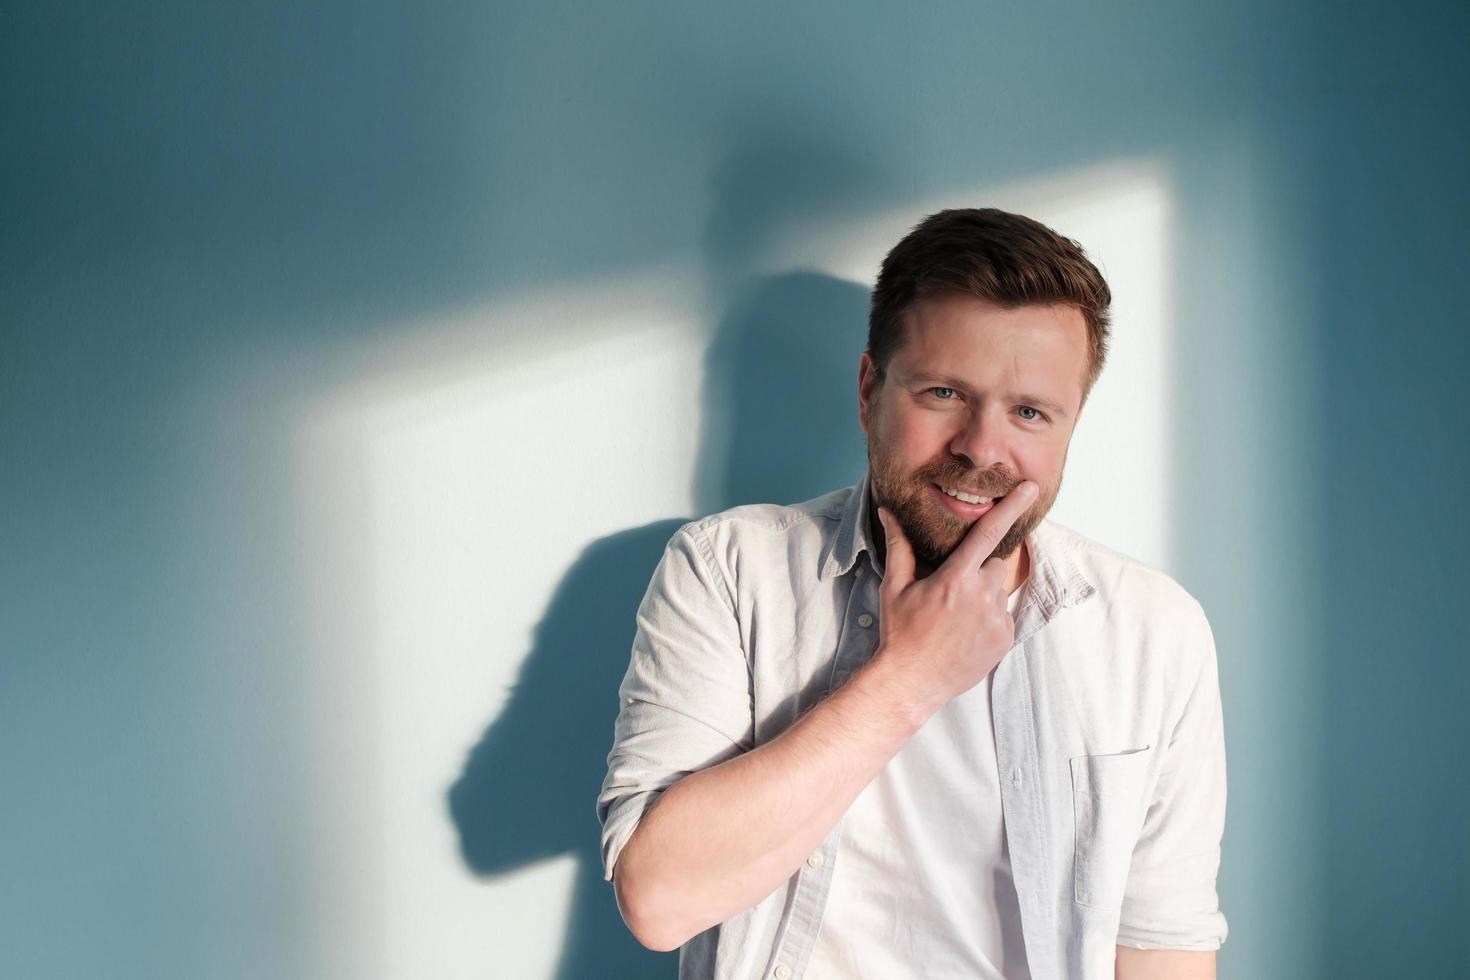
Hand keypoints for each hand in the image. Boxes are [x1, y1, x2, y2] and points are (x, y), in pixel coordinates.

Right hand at [872, 481, 1039, 709]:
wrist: (911, 681)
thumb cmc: (900, 632)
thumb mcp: (894, 587)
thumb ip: (899, 546)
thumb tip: (887, 512)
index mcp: (955, 578)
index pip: (988, 533)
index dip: (1011, 507)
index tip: (1030, 488)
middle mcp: (981, 596)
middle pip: (994, 564)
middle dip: (979, 569)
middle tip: (953, 591)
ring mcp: (996, 620)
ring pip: (998, 590)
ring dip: (984, 595)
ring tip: (956, 617)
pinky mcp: (1005, 639)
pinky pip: (1004, 616)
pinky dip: (989, 618)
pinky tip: (966, 632)